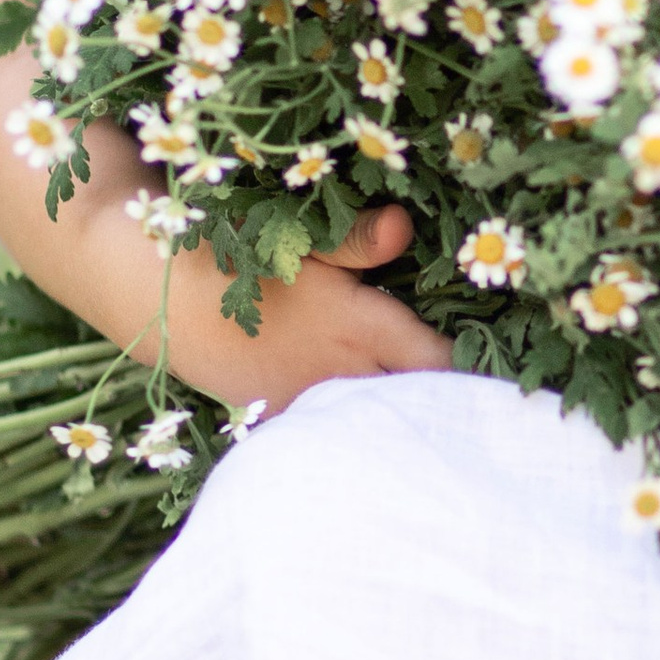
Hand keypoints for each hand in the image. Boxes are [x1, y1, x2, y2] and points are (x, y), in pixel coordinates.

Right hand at [157, 200, 455, 416]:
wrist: (156, 299)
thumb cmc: (235, 255)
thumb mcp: (295, 235)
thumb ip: (356, 240)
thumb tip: (405, 228)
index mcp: (359, 329)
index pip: (436, 362)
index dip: (471, 367)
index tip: (503, 368)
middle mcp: (342, 377)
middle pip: (415, 404)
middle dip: (446, 402)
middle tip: (483, 398)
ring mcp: (311, 405)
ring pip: (374, 422)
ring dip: (401, 417)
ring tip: (437, 416)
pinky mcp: (279, 418)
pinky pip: (330, 432)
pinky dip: (354, 430)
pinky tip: (370, 427)